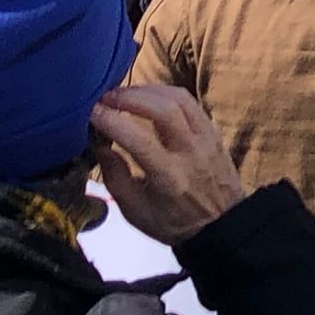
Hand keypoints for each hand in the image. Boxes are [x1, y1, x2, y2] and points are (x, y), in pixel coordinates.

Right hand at [90, 86, 246, 244]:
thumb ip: (115, 178)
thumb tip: (100, 144)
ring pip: (180, 99)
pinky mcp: (214, 130)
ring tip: (124, 94)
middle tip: (106, 97)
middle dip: (131, 97)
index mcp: (169, 177)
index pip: (139, 141)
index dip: (113, 122)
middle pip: (164, 109)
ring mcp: (206, 138)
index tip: (92, 112)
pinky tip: (149, 97)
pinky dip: (166, 93)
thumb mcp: (136, 212)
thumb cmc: (172, 222)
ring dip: (149, 90)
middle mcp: (191, 152)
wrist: (222, 225)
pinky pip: (191, 102)